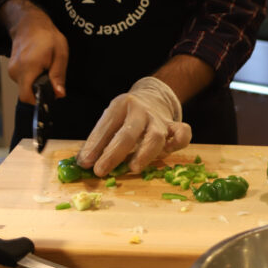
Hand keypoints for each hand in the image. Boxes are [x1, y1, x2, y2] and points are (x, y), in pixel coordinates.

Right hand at [0, 0, 68, 103]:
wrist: (29, 24)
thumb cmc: (46, 36)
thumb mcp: (60, 55)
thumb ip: (58, 76)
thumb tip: (59, 94)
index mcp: (28, 67)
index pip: (27, 97)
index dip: (39, 100)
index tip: (49, 94)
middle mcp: (16, 71)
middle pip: (28, 93)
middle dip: (41, 90)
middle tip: (50, 75)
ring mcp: (12, 70)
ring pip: (26, 87)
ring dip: (37, 83)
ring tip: (44, 67)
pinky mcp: (12, 70)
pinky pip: (23, 81)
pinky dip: (32, 78)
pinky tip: (38, 66)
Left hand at [76, 77, 191, 175]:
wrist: (152, 97)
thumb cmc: (126, 116)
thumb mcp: (111, 119)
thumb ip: (99, 139)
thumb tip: (85, 162)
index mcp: (120, 105)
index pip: (106, 127)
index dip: (94, 146)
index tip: (85, 163)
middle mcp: (140, 111)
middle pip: (128, 133)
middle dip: (113, 154)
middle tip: (101, 170)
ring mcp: (159, 119)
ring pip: (155, 136)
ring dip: (144, 154)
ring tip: (134, 168)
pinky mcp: (174, 127)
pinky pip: (182, 134)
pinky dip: (177, 143)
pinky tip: (166, 153)